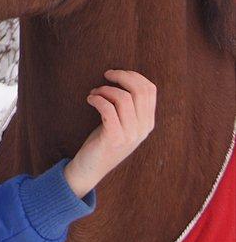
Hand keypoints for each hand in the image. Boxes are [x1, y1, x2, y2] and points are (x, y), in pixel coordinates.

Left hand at [64, 70, 156, 197]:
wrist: (91, 168)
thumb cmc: (104, 139)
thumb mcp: (124, 123)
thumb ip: (130, 106)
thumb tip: (125, 77)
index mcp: (148, 122)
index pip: (150, 90)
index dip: (133, 76)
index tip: (116, 73)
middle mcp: (143, 129)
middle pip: (140, 91)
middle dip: (122, 76)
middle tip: (106, 75)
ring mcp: (130, 135)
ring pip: (123, 98)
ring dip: (105, 89)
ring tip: (94, 93)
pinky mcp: (114, 139)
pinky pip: (108, 109)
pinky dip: (98, 99)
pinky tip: (90, 99)